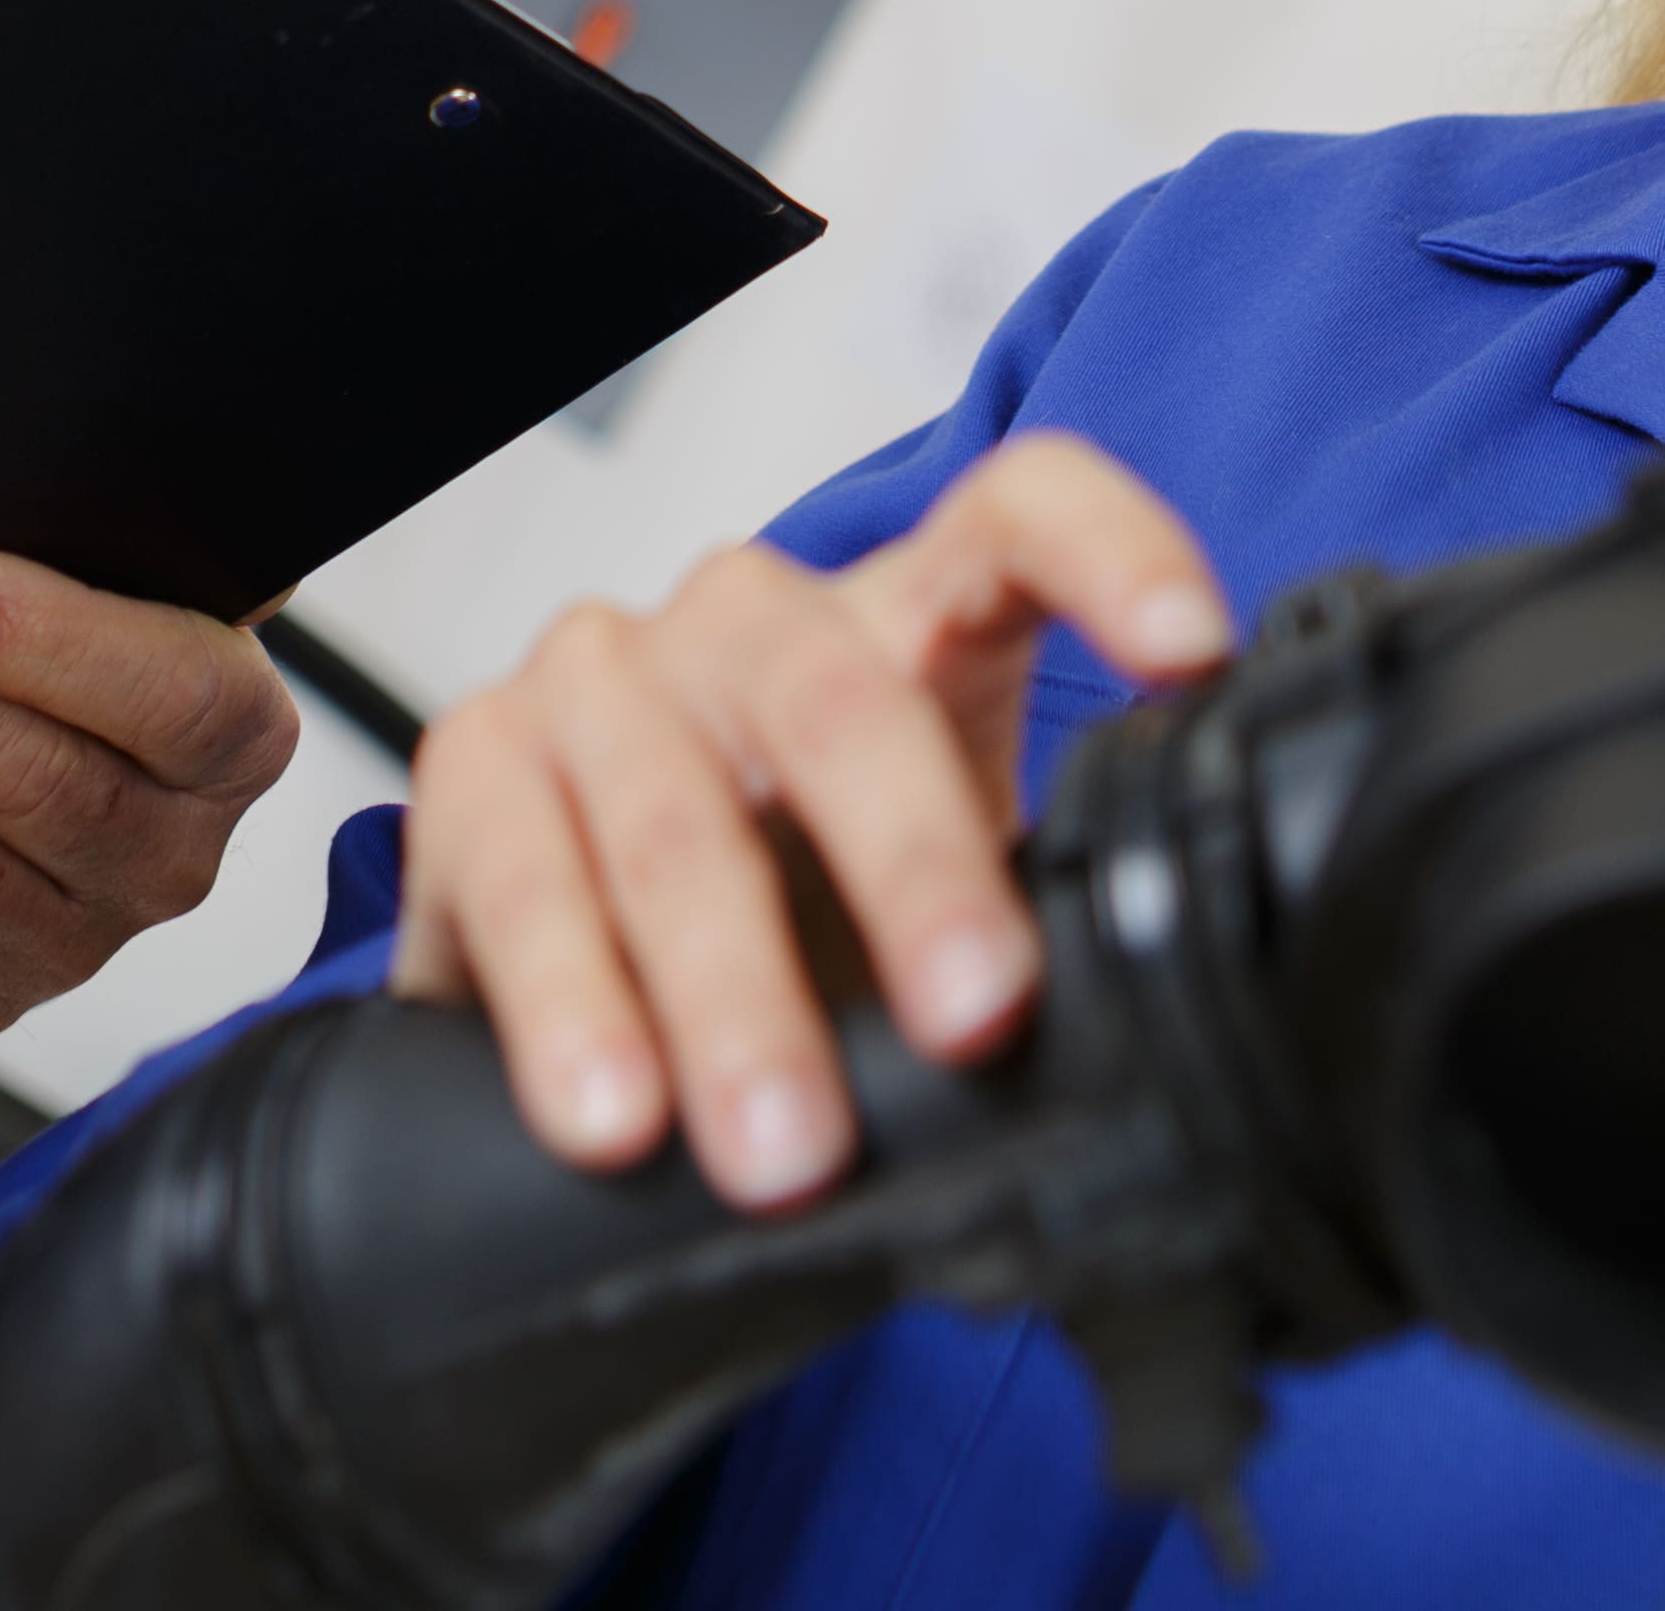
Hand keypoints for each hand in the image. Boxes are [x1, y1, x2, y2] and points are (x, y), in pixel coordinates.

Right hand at [391, 435, 1231, 1210]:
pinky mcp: (473, 765)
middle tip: (975, 1015)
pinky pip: (519, 879)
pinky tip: (609, 1114)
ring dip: (735, 995)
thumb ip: (1041, 932)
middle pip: (841, 698)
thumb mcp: (939, 906)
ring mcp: (604, 681)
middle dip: (913, 868)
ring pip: (678, 817)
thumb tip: (1169, 1067)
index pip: (1021, 517)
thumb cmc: (806, 916)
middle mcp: (754, 623)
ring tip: (787, 1147)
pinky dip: (570, 1009)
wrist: (591, 963)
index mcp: (908, 622)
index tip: (1190, 650)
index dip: (1109, 555)